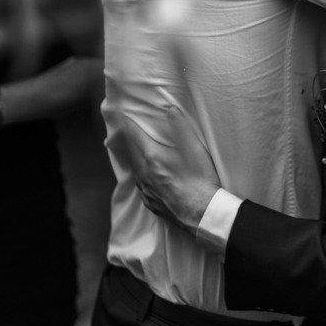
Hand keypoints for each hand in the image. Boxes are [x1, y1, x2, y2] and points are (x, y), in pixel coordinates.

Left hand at [109, 104, 220, 233]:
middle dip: (129, 139)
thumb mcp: (195, 149)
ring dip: (135, 157)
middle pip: (131, 151)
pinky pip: (141, 184)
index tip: (122, 114)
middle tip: (128, 129)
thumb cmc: (201, 180)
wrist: (203, 214)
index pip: (133, 135)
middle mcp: (144, 173)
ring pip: (135, 169)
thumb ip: (181, 127)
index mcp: (152, 157)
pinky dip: (141, 174)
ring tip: (138, 149)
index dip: (127, 123)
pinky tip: (147, 174)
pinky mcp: (151, 202)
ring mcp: (146, 190)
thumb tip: (171, 110)